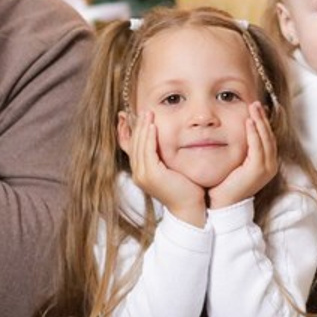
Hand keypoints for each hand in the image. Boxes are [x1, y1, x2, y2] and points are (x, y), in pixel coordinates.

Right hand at [125, 110, 206, 227]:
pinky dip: (149, 137)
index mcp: (141, 171)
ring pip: (139, 146)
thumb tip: (165, 137)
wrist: (189, 206)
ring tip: (147, 113)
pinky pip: (148, 152)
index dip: (126, 131)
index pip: (128, 148)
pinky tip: (153, 126)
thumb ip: (164, 154)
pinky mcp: (152, 175)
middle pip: (132, 144)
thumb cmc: (184, 186)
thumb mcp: (170, 167)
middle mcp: (138, 174)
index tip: (127, 116)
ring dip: (143, 128)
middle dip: (137, 125)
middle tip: (142, 110)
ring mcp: (143, 175)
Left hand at [208, 102, 278, 209]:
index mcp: (267, 163)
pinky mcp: (257, 170)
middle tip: (255, 103)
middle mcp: (270, 165)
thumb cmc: (226, 183)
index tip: (257, 109)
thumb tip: (236, 131)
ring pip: (266, 139)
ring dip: (259, 121)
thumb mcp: (236, 163)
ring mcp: (266, 168)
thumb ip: (241, 149)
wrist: (222, 205)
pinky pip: (258, 147)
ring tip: (253, 107)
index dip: (263, 122)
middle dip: (262, 118)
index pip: (268, 138)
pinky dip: (254, 133)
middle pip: (269, 136)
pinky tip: (249, 122)